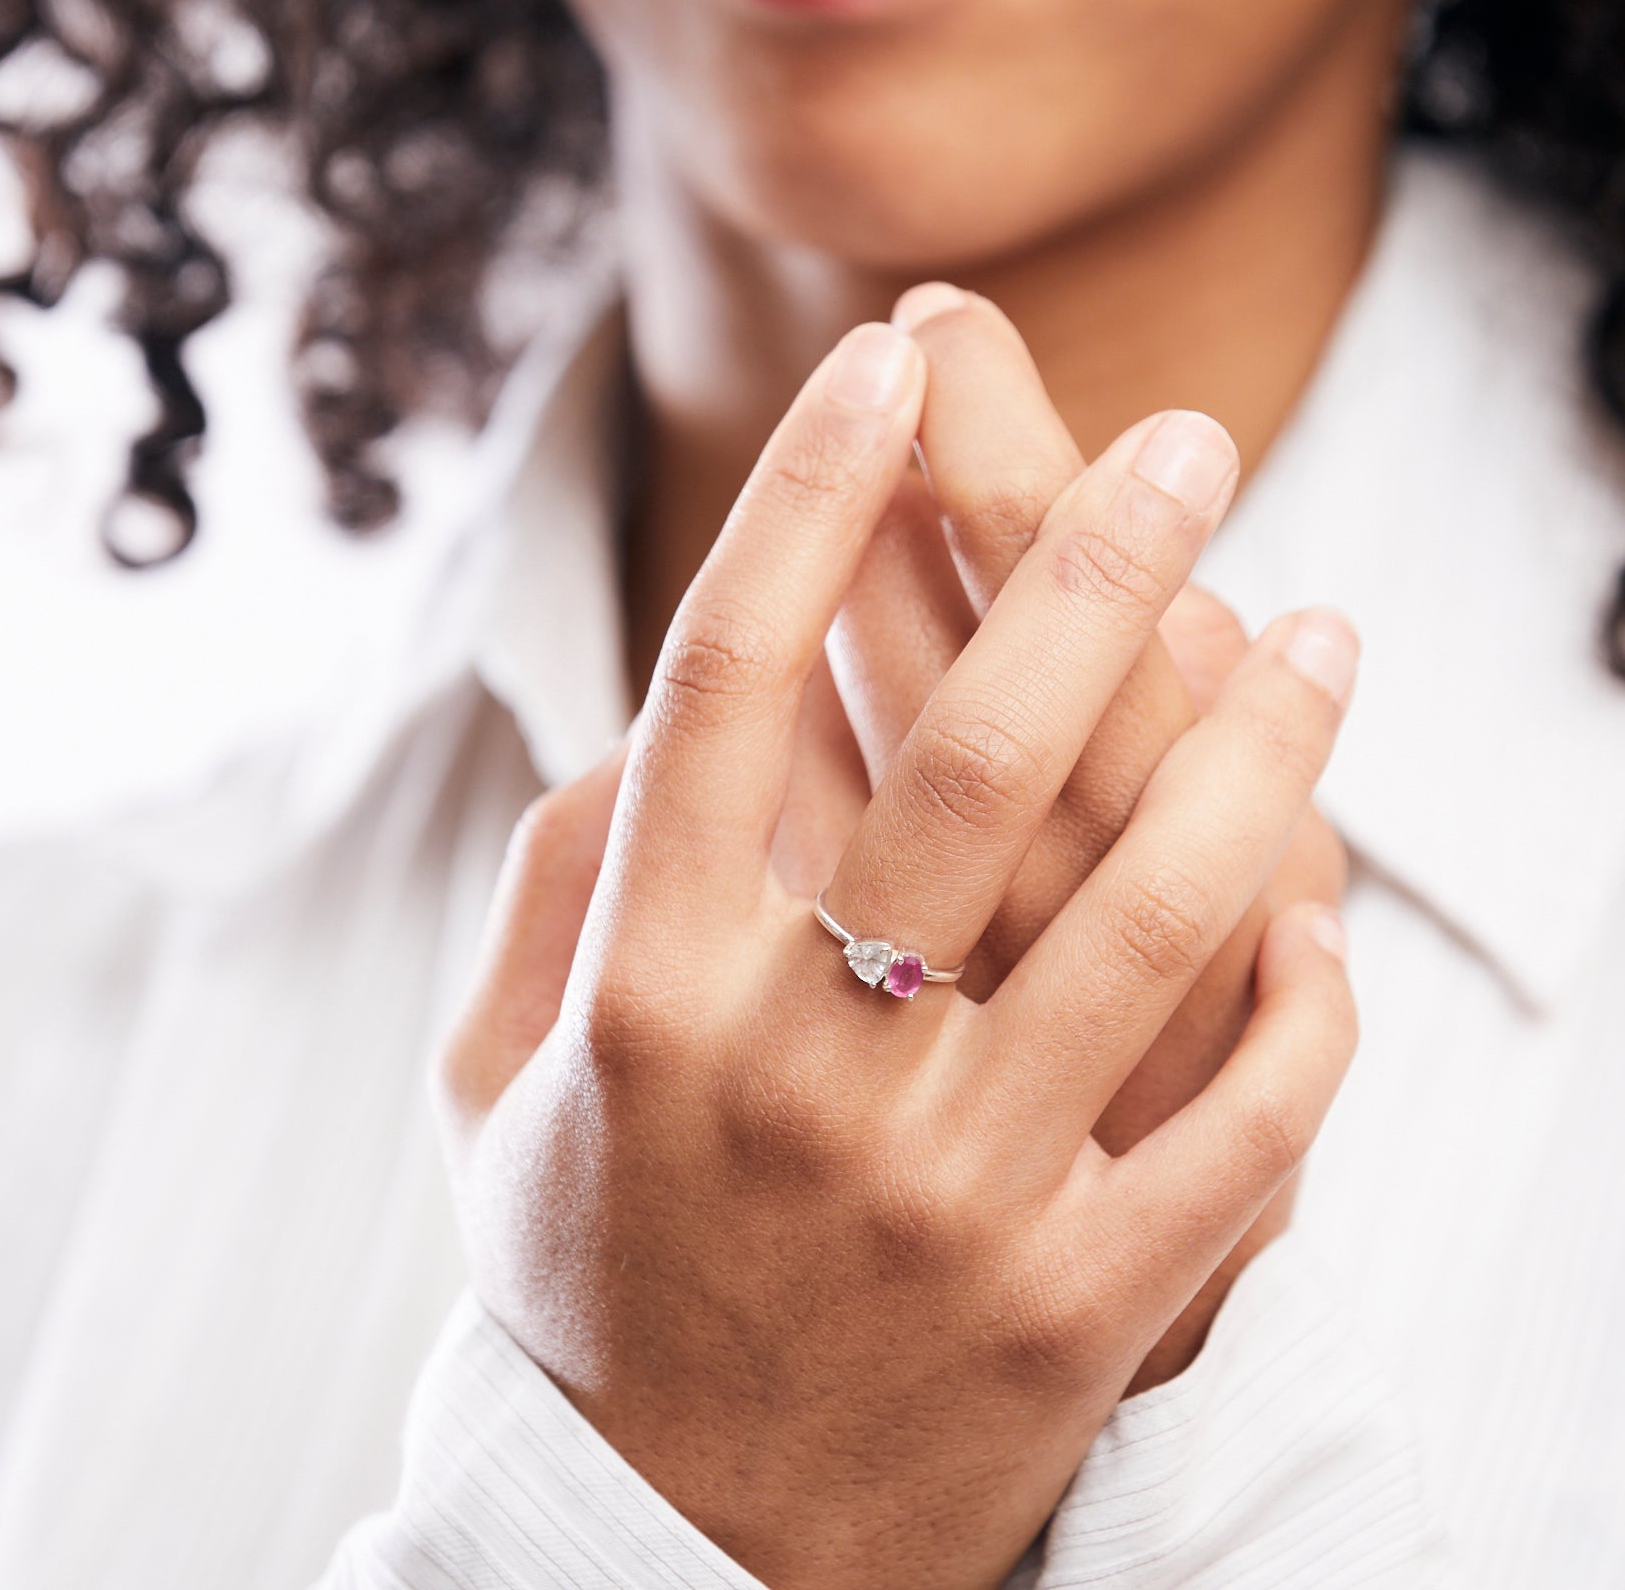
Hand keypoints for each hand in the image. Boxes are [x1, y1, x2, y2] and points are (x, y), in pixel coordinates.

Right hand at [436, 320, 1357, 1589]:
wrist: (658, 1559)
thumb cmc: (585, 1265)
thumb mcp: (499, 1075)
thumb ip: (560, 876)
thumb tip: (656, 715)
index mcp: (644, 988)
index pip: (728, 680)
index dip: (808, 496)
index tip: (887, 359)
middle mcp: (795, 1070)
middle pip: (977, 759)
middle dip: (1096, 565)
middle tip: (1190, 440)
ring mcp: (949, 1196)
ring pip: (1158, 916)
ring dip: (1263, 748)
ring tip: (1326, 632)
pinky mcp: (1073, 1312)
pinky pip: (1250, 1123)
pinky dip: (1311, 998)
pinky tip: (1329, 905)